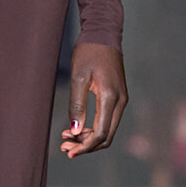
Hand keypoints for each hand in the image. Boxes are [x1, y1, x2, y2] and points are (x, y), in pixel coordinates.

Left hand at [61, 43, 127, 157]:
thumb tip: (74, 131)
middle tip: (64, 147)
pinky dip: (93, 128)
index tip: (68, 151)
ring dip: (88, 138)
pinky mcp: (118, 97)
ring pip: (108, 130)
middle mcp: (120, 101)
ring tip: (66, 138)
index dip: (84, 146)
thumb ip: (77, 105)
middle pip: (106, 136)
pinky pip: (108, 120)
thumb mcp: (78, 77)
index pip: (100, 133)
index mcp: (110, 97)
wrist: (103, 34)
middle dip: (86, 146)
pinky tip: (77, 128)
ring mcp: (121, 100)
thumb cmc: (89, 52)